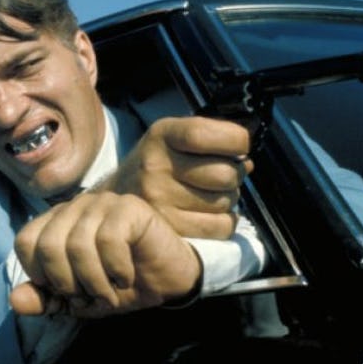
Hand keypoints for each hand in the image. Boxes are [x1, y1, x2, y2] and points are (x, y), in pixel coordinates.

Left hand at [9, 192, 200, 317]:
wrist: (167, 280)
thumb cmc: (119, 283)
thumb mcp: (78, 299)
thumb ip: (46, 299)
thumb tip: (15, 301)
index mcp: (58, 222)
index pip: (25, 242)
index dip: (41, 275)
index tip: (67, 290)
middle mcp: (76, 206)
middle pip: (48, 244)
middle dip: (68, 282)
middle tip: (91, 294)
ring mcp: (103, 202)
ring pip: (78, 244)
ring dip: (94, 281)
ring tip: (110, 290)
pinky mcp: (129, 206)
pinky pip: (108, 239)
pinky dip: (116, 269)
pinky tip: (126, 276)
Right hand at [98, 116, 252, 238]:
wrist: (116, 202)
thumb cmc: (155, 166)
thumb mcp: (172, 138)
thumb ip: (210, 139)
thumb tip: (246, 163)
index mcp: (161, 136)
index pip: (205, 134)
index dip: (236, 139)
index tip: (241, 144)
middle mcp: (156, 167)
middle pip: (224, 173)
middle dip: (234, 175)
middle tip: (221, 176)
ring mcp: (160, 201)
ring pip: (226, 202)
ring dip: (228, 199)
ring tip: (209, 194)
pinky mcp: (169, 229)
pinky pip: (220, 227)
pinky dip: (224, 221)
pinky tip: (209, 214)